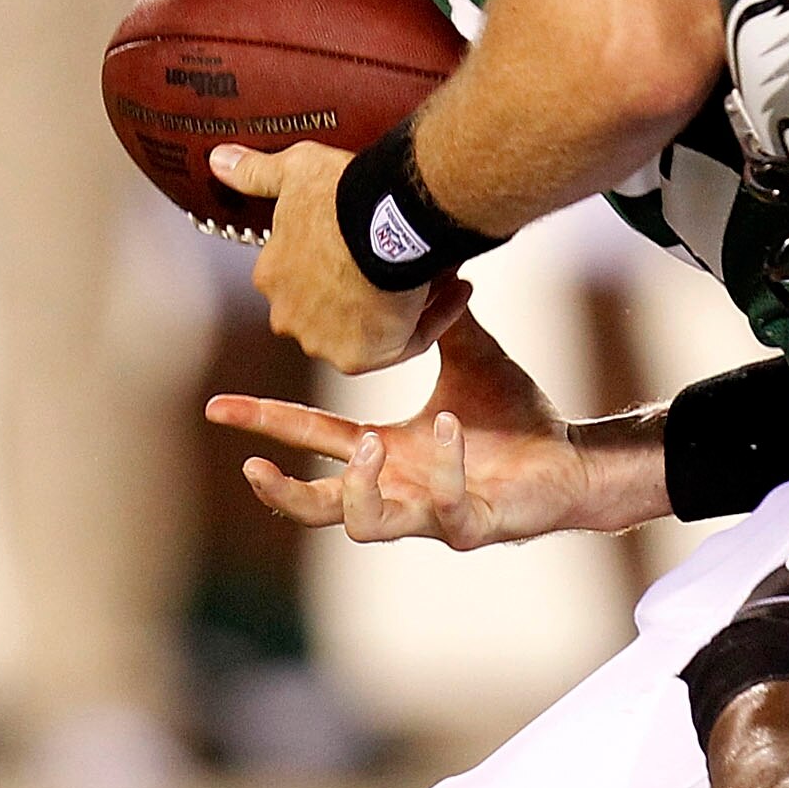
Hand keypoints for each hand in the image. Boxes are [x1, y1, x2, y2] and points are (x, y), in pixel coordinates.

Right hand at [211, 308, 596, 547]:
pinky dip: (444, 468)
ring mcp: (431, 514)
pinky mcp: (471, 526)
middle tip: (255, 467)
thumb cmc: (516, 417)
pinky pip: (444, 507)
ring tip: (371, 444)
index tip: (217, 407)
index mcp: (385, 453)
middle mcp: (398, 489)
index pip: (311, 440)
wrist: (572, 456)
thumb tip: (416, 260)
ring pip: (367, 527)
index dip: (265, 424)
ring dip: (360, 488)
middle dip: (282, 494)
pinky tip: (452, 427)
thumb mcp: (468, 358)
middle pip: (318, 508)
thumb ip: (437, 319)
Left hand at [214, 141, 453, 371]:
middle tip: (406, 258)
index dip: (344, 259)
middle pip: (339, 309)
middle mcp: (292, 316)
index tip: (371, 240)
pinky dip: (435, 315)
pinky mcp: (366, 356)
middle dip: (371, 289)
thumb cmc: (342, 197)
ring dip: (404, 303)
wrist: (383, 218)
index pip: (307, 278)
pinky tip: (456, 287)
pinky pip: (408, 339)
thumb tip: (219, 160)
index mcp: (274, 277)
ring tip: (437, 269)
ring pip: (373, 327)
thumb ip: (254, 171)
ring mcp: (326, 341)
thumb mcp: (294, 173)